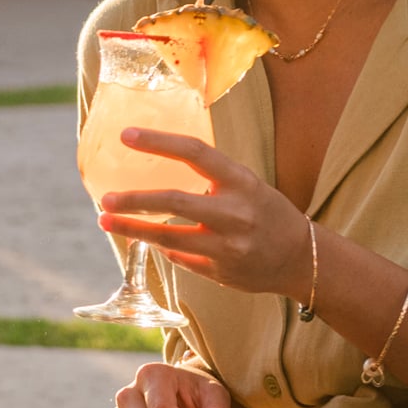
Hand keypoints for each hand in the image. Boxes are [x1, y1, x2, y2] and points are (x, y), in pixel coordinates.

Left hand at [99, 128, 311, 297]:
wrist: (301, 258)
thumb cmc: (267, 213)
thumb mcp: (246, 185)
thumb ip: (210, 179)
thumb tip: (158, 171)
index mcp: (241, 181)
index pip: (195, 152)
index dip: (159, 141)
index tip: (127, 135)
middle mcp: (235, 212)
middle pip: (175, 201)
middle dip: (135, 201)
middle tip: (105, 199)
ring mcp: (227, 246)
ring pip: (169, 238)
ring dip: (134, 230)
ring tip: (106, 221)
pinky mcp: (220, 271)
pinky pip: (179, 258)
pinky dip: (163, 248)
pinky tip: (149, 241)